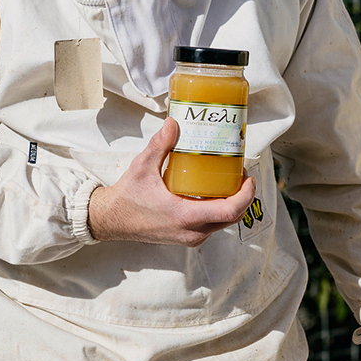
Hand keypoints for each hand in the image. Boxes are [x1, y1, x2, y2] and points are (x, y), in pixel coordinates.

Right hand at [86, 119, 254, 244]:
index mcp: (185, 216)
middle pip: (232, 218)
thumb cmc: (127, 198)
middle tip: (241, 175)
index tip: (249, 178)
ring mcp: (189, 237)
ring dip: (232, 204)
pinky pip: (211, 225)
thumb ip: (160, 145)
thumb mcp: (142, 167)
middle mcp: (191, 232)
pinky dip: (219, 210)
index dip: (246, 195)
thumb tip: (174, 123)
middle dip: (243, 197)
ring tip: (230, 180)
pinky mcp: (186, 237)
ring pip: (222, 223)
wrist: (111, 220)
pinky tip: (213, 192)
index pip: (229, 211)